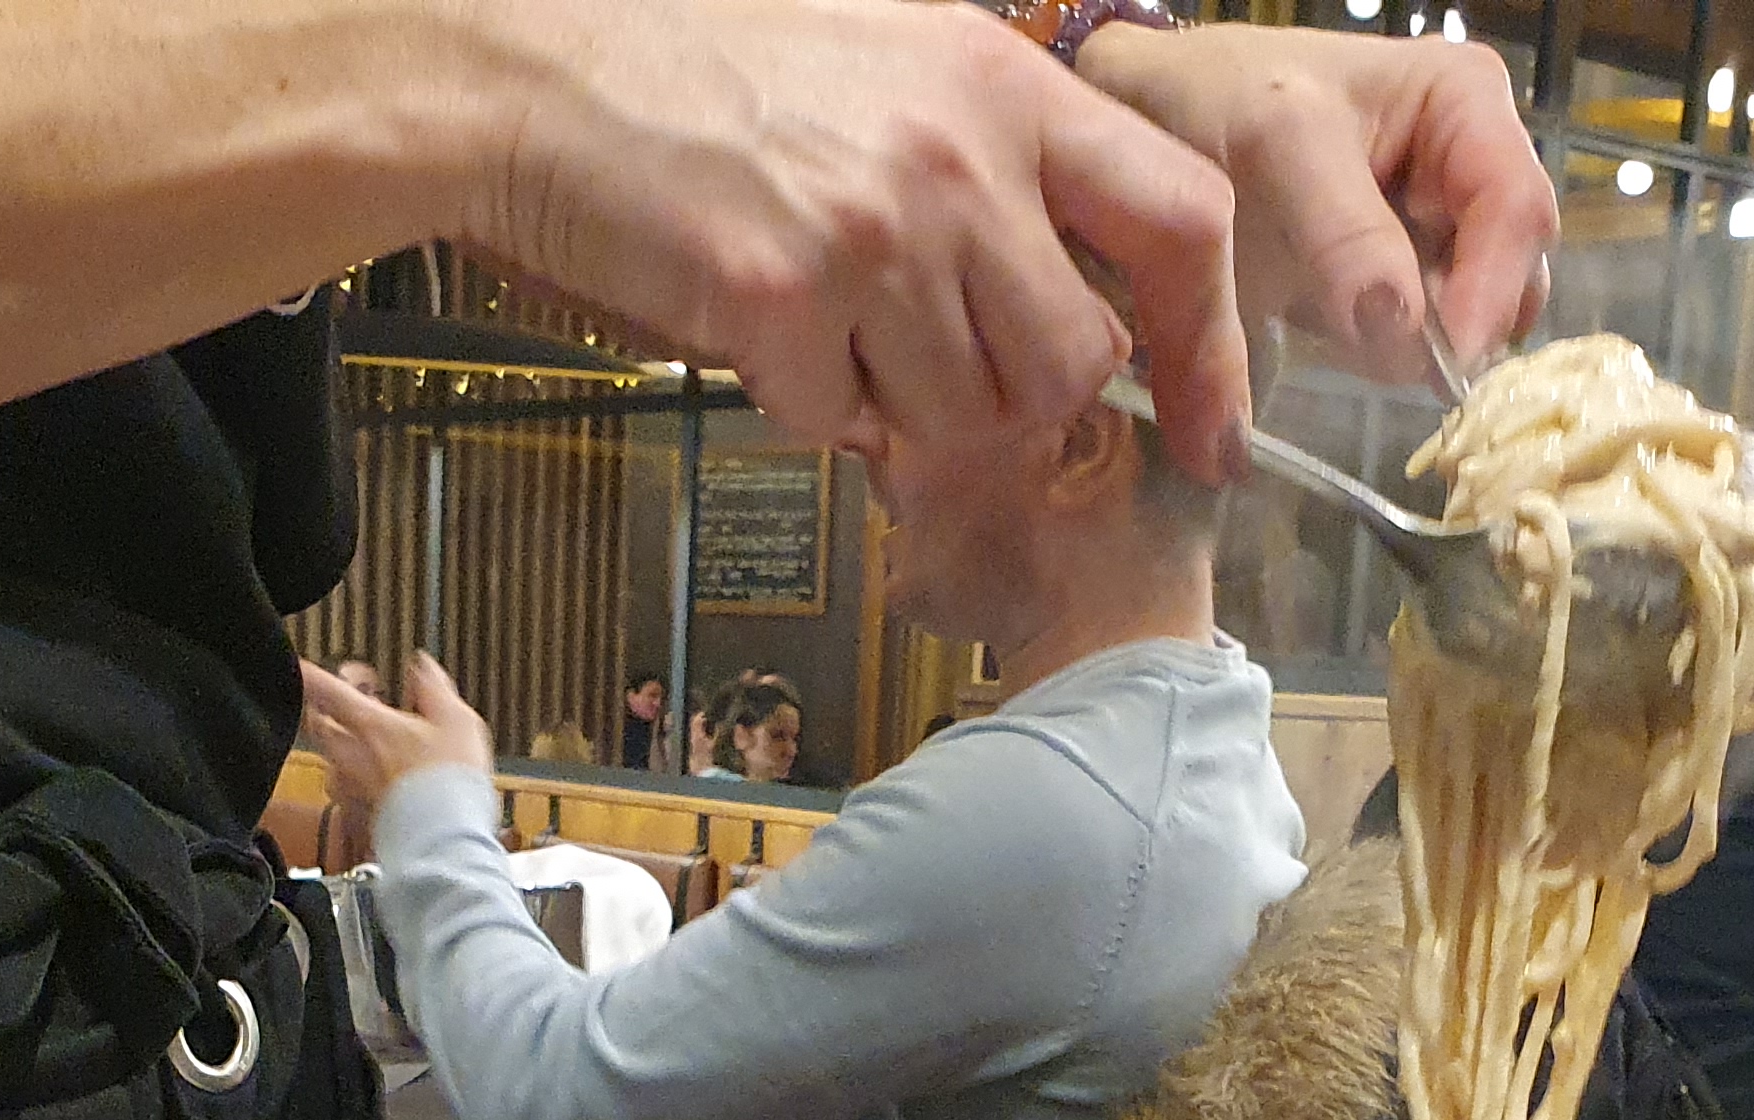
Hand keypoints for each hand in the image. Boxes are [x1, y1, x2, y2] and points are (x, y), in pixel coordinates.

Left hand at [295, 653, 492, 835]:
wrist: (444, 841)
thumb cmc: (450, 784)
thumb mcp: (456, 721)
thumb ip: (433, 689)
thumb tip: (422, 668)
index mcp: (369, 724)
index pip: (325, 688)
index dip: (310, 672)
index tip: (303, 666)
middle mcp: (349, 755)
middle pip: (317, 722)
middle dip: (328, 708)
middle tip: (351, 702)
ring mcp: (348, 787)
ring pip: (329, 758)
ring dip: (343, 746)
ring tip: (369, 743)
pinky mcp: (355, 814)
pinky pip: (344, 790)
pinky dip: (355, 778)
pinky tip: (380, 779)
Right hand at [484, 0, 1247, 469]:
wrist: (541, 65)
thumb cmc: (708, 61)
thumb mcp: (896, 57)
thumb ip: (1000, 158)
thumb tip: (1078, 298)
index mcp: (1005, 86)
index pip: (1180, 219)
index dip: (1211, 341)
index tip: (1213, 427)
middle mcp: (957, 157)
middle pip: (1075, 358)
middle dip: (1017, 397)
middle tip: (938, 365)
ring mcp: (872, 231)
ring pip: (964, 415)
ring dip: (905, 408)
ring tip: (834, 322)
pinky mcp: (780, 298)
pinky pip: (840, 424)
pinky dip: (805, 405)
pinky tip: (761, 325)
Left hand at [1070, 23, 1549, 381]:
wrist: (1155, 116)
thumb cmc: (1221, 99)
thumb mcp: (1283, 145)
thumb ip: (1347, 234)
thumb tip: (1406, 332)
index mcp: (1467, 102)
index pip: (1517, 209)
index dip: (1493, 289)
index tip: (1449, 361)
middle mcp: (1470, 166)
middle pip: (1511, 271)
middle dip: (1459, 325)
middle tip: (1386, 357)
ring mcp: (1437, 231)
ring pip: (1471, 317)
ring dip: (1418, 346)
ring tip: (1339, 326)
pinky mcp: (1396, 285)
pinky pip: (1418, 341)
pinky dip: (1385, 354)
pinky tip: (1332, 331)